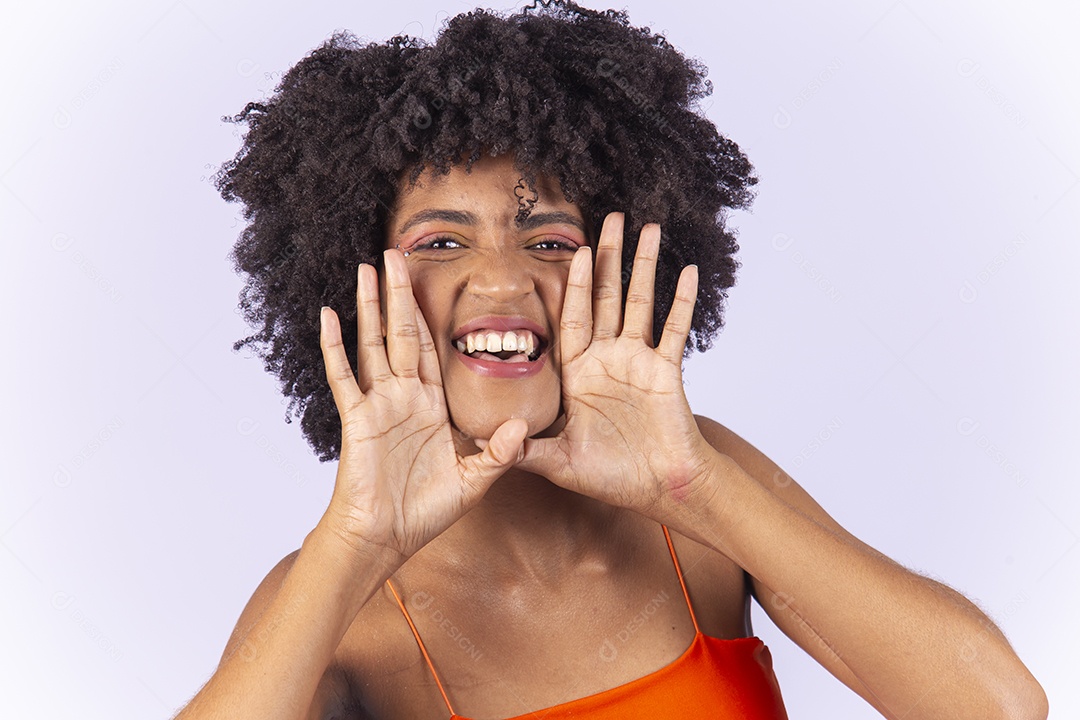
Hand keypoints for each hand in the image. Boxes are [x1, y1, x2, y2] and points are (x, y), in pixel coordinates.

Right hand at [318, 249, 527, 562]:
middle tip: (397, 252)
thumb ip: (498, 453)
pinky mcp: (357, 419)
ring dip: (369, 307)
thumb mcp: (474, 481)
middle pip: (403, 333)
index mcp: (433, 406)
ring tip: (366, 269)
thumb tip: (522, 425)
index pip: (434, 349)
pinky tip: (329, 314)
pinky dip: (335, 346)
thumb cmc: (426, 512)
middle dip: (400, 294)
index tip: (434, 281)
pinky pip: (344, 376)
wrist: (387, 538)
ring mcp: (379, 405)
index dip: (434, 314)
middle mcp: (405, 397)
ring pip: (373, 344)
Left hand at [512, 213, 721, 524]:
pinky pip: (675, 331)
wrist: (658, 489)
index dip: (572, 284)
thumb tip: (479, 443)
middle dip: (608, 258)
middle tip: (612, 217)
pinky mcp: (666, 372)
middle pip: (606, 297)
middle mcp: (608, 359)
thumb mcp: (559, 463)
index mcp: (579, 373)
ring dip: (644, 266)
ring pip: (641, 303)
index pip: (572, 318)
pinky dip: (683, 302)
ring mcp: (639, 361)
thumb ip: (524, 451)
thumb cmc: (610, 477)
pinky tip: (688, 271)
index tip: (574, 248)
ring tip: (649, 228)